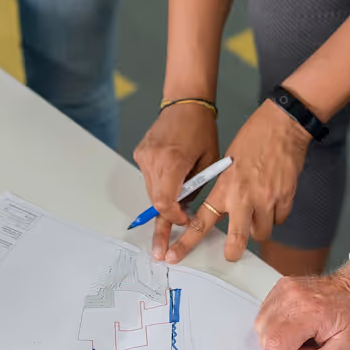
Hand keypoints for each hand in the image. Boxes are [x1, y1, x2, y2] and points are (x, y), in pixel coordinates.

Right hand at [133, 104, 219, 261]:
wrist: (185, 103)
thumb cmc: (202, 130)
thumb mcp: (209, 161)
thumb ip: (197, 187)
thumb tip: (187, 211)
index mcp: (173, 161)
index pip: (165, 202)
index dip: (174, 219)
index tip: (185, 223)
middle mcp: (153, 159)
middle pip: (155, 201)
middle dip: (164, 219)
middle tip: (161, 247)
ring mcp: (144, 156)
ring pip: (151, 191)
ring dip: (164, 200)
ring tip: (178, 204)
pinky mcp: (140, 153)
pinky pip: (149, 177)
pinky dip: (160, 185)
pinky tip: (172, 178)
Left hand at [164, 99, 309, 265]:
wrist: (282, 125)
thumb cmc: (252, 138)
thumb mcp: (227, 162)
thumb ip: (224, 189)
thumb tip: (224, 210)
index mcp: (224, 187)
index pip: (201, 221)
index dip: (186, 242)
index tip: (175, 255)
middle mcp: (244, 198)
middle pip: (237, 239)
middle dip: (233, 252)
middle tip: (231, 254)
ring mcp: (267, 200)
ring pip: (262, 232)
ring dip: (258, 228)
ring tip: (257, 212)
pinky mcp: (286, 198)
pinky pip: (279, 220)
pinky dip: (275, 216)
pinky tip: (273, 201)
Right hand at [254, 262, 349, 349]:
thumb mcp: (347, 348)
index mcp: (310, 312)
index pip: (277, 344)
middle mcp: (291, 297)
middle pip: (267, 338)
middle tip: (311, 349)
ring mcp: (284, 290)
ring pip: (263, 327)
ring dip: (279, 341)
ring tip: (306, 336)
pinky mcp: (280, 288)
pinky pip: (265, 315)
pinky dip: (277, 328)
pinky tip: (297, 326)